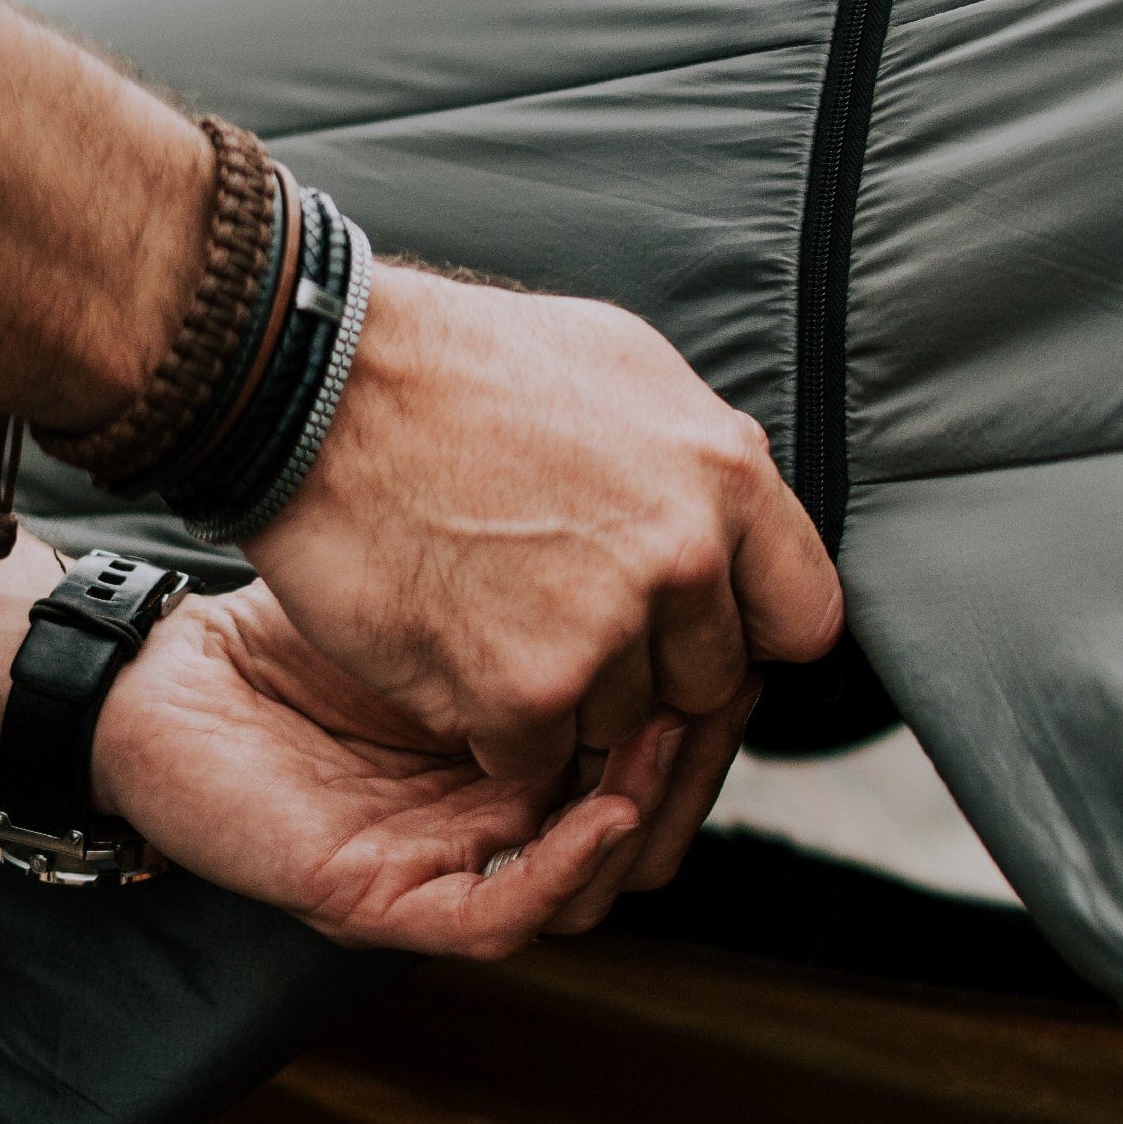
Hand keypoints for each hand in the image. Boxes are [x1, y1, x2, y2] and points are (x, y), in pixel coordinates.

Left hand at [92, 581, 758, 954]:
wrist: (170, 661)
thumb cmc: (308, 612)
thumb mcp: (455, 584)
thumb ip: (552, 574)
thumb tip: (674, 525)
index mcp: (524, 752)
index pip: (644, 755)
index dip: (702, 717)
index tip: (741, 645)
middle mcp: (498, 823)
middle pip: (639, 827)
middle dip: (692, 769)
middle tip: (722, 699)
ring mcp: (448, 868)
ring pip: (591, 884)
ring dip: (647, 817)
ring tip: (672, 740)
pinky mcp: (386, 903)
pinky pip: (502, 912)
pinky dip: (568, 867)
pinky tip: (611, 800)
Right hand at [241, 262, 841, 779]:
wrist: (319, 387)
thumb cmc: (464, 365)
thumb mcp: (625, 368)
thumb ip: (702, 464)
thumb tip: (738, 527)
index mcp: (728, 477)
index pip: (803, 618)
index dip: (749, 631)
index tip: (699, 627)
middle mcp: (683, 560)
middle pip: (708, 685)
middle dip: (648, 668)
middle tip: (563, 613)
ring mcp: (605, 632)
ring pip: (618, 726)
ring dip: (563, 697)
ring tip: (493, 611)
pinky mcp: (522, 694)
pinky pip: (535, 758)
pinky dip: (491, 727)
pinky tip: (451, 649)